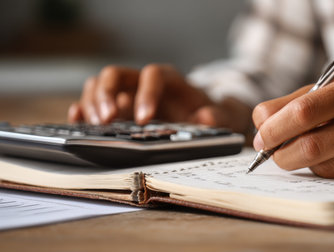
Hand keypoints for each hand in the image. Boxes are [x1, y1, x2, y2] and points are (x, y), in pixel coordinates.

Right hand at [68, 64, 251, 132]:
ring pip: (99, 85)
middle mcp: (144, 82)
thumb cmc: (209, 115)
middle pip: (116, 74)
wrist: (202, 117)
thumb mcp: (221, 117)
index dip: (146, 93)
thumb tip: (206, 117)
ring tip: (95, 125)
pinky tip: (79, 120)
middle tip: (106, 121)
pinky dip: (84, 109)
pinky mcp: (117, 108)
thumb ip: (218, 118)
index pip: (153, 74)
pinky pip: (94, 102)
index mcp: (170, 80)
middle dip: (107, 95)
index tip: (145, 119)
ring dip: (92, 103)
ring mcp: (127, 93)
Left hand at [252, 71, 333, 178]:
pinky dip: (324, 170)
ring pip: (324, 166)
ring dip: (302, 163)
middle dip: (280, 153)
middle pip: (311, 145)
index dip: (274, 128)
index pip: (304, 111)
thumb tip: (260, 123)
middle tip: (270, 153)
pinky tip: (330, 157)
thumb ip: (294, 102)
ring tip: (301, 151)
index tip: (260, 137)